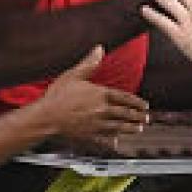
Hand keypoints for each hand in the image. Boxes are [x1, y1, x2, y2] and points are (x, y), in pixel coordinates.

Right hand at [30, 46, 149, 142]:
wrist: (45, 117)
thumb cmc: (58, 95)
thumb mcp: (74, 75)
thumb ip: (89, 63)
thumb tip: (100, 49)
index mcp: (101, 94)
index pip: (125, 98)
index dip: (137, 102)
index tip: (145, 105)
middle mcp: (102, 110)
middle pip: (125, 114)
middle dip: (137, 117)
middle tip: (146, 119)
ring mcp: (97, 124)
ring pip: (119, 127)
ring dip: (130, 128)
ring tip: (138, 129)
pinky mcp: (89, 135)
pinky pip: (105, 139)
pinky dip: (113, 141)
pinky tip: (118, 142)